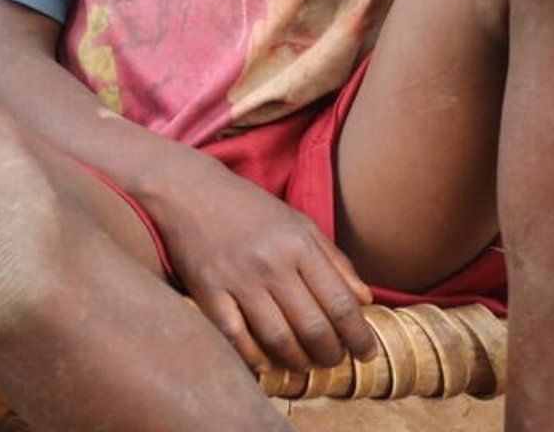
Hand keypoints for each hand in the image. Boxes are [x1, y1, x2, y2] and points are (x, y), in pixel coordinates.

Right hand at [148, 163, 375, 373]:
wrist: (187, 189)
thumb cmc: (248, 207)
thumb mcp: (298, 223)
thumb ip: (334, 260)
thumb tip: (365, 300)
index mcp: (298, 244)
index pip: (341, 303)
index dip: (359, 336)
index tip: (366, 353)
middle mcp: (271, 263)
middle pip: (313, 327)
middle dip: (331, 354)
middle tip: (333, 360)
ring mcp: (237, 279)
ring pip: (279, 339)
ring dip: (298, 362)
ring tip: (304, 363)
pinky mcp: (207, 291)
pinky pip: (236, 337)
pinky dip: (254, 359)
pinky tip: (266, 364)